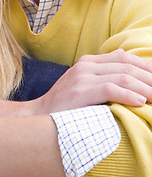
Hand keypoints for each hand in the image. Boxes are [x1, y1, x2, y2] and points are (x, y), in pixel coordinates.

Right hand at [31, 49, 151, 113]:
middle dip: (150, 78)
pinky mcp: (80, 92)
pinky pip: (111, 89)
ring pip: (123, 77)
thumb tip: (132, 78)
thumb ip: (103, 78)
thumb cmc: (65, 108)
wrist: (37, 118)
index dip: (146, 67)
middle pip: (128, 66)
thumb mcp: (84, 86)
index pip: (125, 57)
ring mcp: (82, 78)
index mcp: (88, 61)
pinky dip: (129, 95)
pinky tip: (141, 102)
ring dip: (146, 88)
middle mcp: (86, 65)